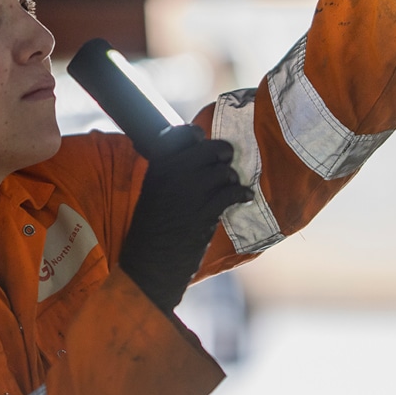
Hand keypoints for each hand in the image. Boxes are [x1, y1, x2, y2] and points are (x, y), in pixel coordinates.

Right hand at [117, 125, 252, 313]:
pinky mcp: (207, 211)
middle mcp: (175, 173)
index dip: (197, 136)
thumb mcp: (153, 190)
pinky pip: (232, 193)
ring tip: (230, 185)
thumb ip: (171, 170)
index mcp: (159, 165)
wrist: (151, 260)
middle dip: (222, 153)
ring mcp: (192, 191)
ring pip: (224, 172)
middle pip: (210, 149)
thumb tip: (195, 154)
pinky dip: (242, 194)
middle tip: (226, 159)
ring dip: (231, 177)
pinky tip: (244, 197)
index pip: (184, 134)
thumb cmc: (151, 227)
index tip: (202, 141)